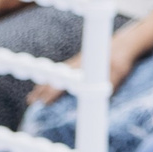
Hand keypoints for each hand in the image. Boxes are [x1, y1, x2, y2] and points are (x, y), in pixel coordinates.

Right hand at [33, 21, 152, 104]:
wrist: (121, 46)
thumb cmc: (119, 65)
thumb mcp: (114, 81)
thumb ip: (101, 91)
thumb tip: (92, 105)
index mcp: (80, 73)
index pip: (61, 85)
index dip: (51, 95)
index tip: (42, 105)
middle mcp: (73, 67)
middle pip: (53, 80)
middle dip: (41, 92)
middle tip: (31, 103)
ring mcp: (73, 63)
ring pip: (53, 76)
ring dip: (42, 86)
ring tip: (33, 97)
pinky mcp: (76, 61)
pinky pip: (58, 72)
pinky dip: (50, 79)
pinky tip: (46, 84)